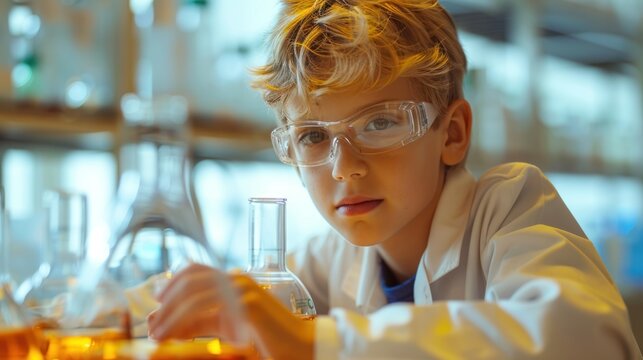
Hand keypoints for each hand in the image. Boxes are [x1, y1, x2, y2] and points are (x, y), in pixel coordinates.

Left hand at [147, 263, 314, 359]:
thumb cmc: (266, 338)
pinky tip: (174, 336)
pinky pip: (206, 311)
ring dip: (170, 316)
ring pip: (194, 295)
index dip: (172, 282)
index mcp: (234, 281)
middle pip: (190, 279)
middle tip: (152, 325)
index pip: (195, 270)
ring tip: (157, 336)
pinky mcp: (247, 306)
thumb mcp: (228, 327)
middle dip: (166, 303)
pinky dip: (184, 323)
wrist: (300, 346)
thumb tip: (165, 325)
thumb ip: (200, 323)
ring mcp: (243, 290)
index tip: (157, 302)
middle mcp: (237, 280)